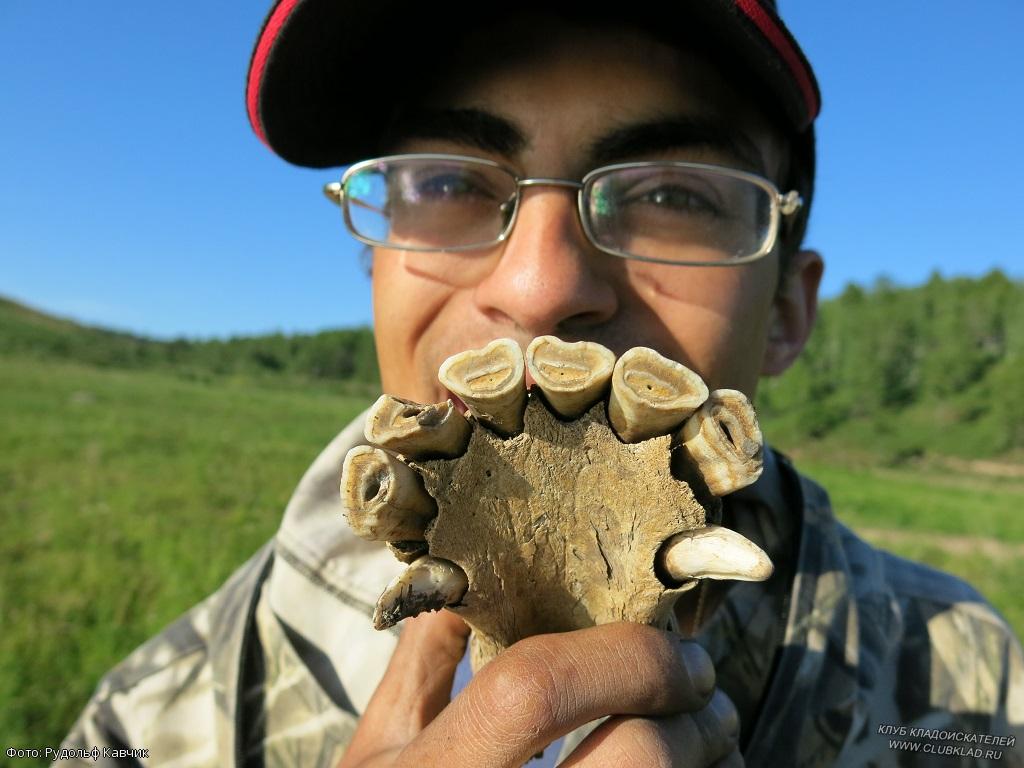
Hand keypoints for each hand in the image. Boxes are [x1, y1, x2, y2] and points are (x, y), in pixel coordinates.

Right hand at [337, 612, 740, 767]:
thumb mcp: (383, 753)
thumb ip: (421, 665)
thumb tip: (463, 575)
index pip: (536, 689)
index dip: (615, 650)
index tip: (659, 630)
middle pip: (639, 755)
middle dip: (684, 699)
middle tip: (697, 675)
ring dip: (710, 748)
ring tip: (701, 725)